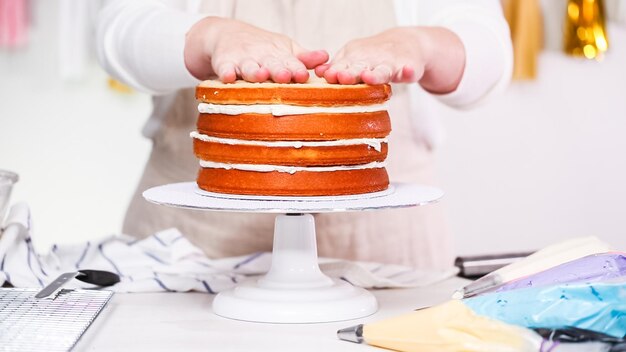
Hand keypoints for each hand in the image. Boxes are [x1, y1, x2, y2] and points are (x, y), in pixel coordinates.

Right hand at [185, 17, 328, 82]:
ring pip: (249, 67)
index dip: (296, 69)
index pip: (290, 63)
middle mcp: (262, 56)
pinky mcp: (224, 62)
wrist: (227, 33)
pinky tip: (228, 77)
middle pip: (271, 64)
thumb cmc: (263, 47)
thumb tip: (326, 58)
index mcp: (279, 55)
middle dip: (278, 70)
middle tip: (285, 76)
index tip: (303, 75)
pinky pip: (224, 68)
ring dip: (254, 71)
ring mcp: (243, 59)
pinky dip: (225, 72)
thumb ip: (304, 58)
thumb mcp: (284, 50)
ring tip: (260, 75)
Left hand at [316, 27, 464, 92]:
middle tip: (343, 78)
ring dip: (376, 75)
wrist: (406, 42)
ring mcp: (391, 64)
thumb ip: (338, 67)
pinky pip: (410, 71)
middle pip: (361, 68)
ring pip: (384, 70)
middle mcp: (373, 61)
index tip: (328, 76)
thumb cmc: (373, 56)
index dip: (336, 72)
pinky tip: (409, 71)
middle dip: (352, 73)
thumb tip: (319, 72)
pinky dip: (409, 71)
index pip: (344, 66)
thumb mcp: (353, 58)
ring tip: (370, 78)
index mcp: (356, 59)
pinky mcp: (409, 68)